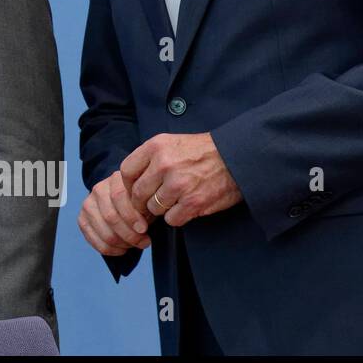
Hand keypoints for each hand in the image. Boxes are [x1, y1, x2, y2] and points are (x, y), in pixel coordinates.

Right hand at [78, 169, 151, 255]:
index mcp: (115, 180)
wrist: (121, 200)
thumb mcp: (145, 199)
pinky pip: (94, 240)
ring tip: (134, 245)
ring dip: (122, 243)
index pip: (118, 197)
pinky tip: (122, 249)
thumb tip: (143, 225)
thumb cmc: (137, 202)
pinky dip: (110, 249)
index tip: (144, 229)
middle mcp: (98, 189)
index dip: (131, 216)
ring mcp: (88, 205)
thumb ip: (145, 207)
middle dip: (129, 234)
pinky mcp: (82, 219)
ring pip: (104, 231)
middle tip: (143, 242)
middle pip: (110, 216)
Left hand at [122, 132, 242, 226]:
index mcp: (156, 147)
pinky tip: (186, 207)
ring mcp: (178, 184)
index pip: (126, 172)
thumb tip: (129, 181)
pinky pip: (171, 219)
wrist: (237, 158)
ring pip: (153, 208)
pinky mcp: (193, 202)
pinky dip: (177, 217)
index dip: (128, 185)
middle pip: (137, 194)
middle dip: (143, 202)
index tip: (134, 190)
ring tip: (175, 201)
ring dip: (162, 209)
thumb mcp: (171, 143)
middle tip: (153, 203)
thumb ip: (149, 158)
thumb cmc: (202, 152)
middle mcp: (164, 164)